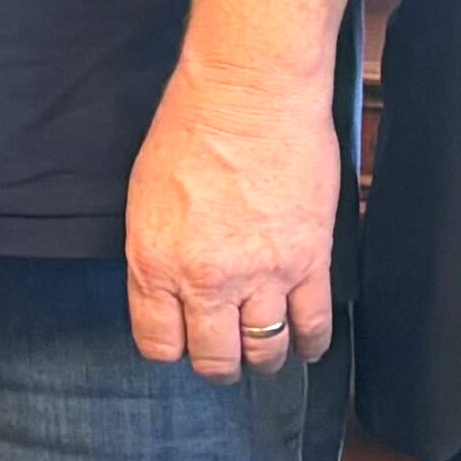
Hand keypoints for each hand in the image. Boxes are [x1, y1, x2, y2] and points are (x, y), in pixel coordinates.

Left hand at [123, 42, 338, 380]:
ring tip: (263, 352)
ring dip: (263, 358)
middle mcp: (206, 279)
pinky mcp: (309, 261)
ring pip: (264, 348)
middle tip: (224, 357)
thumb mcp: (146, 198)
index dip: (171, 349)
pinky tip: (307, 345)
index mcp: (155, 262)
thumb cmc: (191, 130)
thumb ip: (157, 252)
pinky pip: (314, 323)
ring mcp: (262, 274)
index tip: (180, 344)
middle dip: (217, 364)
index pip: (158, 342)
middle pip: (214, 357)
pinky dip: (310, 343)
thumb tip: (169, 288)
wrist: (249, 96)